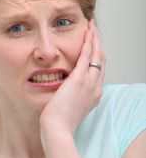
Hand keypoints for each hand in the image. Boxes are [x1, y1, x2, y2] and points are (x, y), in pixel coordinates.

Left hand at [40, 21, 104, 135]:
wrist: (57, 130)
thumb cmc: (59, 122)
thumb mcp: (69, 108)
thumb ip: (70, 96)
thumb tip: (64, 90)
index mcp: (93, 95)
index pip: (98, 71)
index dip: (96, 57)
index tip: (92, 47)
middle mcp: (96, 87)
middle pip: (100, 60)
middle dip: (98, 44)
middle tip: (93, 32)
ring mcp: (89, 83)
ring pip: (96, 55)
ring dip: (94, 39)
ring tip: (91, 27)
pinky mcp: (79, 78)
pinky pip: (87, 55)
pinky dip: (88, 42)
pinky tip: (87, 32)